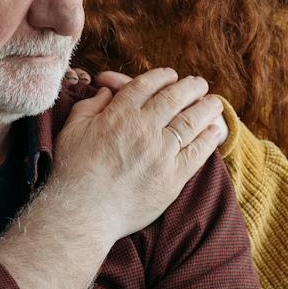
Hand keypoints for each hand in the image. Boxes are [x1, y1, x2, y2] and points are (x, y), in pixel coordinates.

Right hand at [48, 67, 227, 242]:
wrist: (83, 212)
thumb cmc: (73, 172)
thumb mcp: (73, 129)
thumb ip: (90, 106)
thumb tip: (107, 92)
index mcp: (120, 114)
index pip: (146, 86)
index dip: (162, 77)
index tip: (171, 75)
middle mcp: (144, 129)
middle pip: (174, 99)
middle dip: (190, 87)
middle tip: (199, 84)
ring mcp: (161, 153)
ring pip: (190, 122)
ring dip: (205, 108)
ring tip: (214, 103)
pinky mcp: (173, 178)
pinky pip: (197, 153)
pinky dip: (208, 139)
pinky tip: (215, 131)